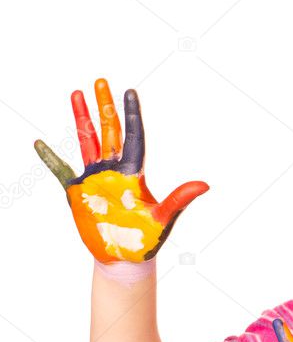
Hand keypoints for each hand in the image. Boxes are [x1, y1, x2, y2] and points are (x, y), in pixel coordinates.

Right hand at [34, 79, 207, 262]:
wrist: (125, 259)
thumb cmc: (147, 240)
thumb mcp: (164, 218)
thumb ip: (179, 200)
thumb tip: (205, 185)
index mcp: (133, 173)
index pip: (132, 137)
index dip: (131, 115)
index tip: (129, 91)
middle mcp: (114, 171)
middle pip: (109, 131)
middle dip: (105, 106)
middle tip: (101, 81)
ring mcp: (95, 179)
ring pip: (87, 141)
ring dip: (82, 118)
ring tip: (77, 93)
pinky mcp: (77, 193)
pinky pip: (60, 171)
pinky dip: (50, 158)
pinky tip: (39, 143)